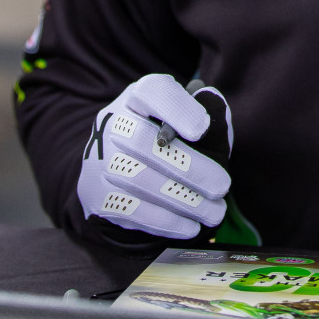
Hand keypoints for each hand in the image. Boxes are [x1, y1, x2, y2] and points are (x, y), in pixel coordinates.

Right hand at [78, 73, 231, 238]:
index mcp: (137, 96)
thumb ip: (207, 110)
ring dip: (182, 200)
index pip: (152, 91)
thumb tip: (212, 106)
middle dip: (189, 168)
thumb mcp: (188, 118)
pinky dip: (164, 221)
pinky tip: (190, 227)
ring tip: (215, 213)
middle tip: (223, 187)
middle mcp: (112, 123)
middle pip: (144, 142)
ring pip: (139, 179)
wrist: (122, 170)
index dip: (176, 109)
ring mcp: (99, 159)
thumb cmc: (170, 140)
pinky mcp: (96, 194)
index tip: (202, 130)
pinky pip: (130, 210)